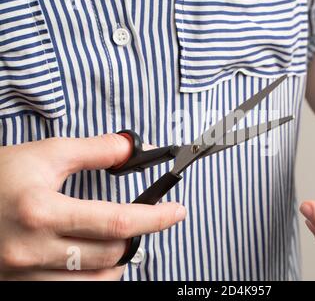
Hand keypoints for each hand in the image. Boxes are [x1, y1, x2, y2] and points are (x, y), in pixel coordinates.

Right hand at [0, 134, 185, 279]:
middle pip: (110, 255)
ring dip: (116, 264)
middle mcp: (31, 249)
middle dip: (135, 238)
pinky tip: (91, 262)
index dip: (155, 218)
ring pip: (94, 283)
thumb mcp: (45, 154)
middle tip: (141, 222)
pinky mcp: (17, 285)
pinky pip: (69, 293)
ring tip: (117, 243)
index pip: (117, 222)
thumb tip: (129, 149)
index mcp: (41, 211)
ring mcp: (22, 274)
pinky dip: (91, 279)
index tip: (176, 212)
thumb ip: (93, 150)